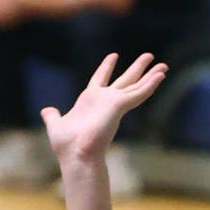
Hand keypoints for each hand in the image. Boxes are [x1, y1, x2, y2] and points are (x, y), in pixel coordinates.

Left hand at [40, 52, 166, 164]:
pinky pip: (138, 93)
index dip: (106, 67)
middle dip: (137, 68)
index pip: (100, 79)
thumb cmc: (67, 145)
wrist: (76, 155)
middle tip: (149, 55)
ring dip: (151, 75)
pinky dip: (151, 84)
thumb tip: (46, 111)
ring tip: (164, 65)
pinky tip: (161, 75)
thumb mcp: (56, 125)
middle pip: (125, 80)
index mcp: (89, 101)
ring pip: (136, 86)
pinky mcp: (120, 106)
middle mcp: (104, 100)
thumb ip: (53, 116)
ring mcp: (114, 103)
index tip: (113, 56)